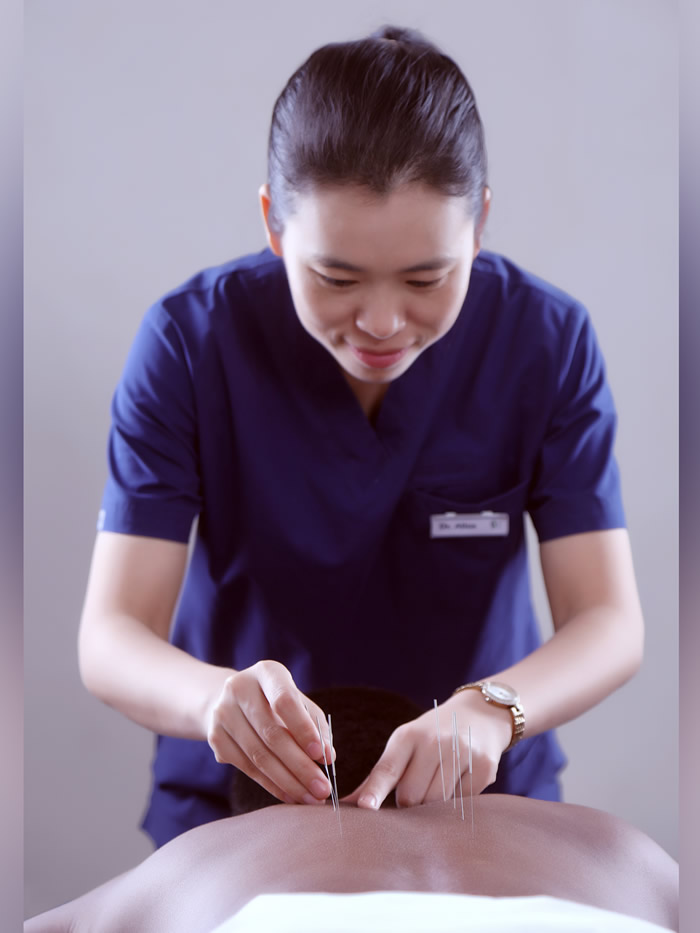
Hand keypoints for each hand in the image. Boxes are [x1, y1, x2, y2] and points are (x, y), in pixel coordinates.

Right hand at [206, 660, 333, 805]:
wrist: (231, 700)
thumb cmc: (276, 701)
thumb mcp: (299, 703)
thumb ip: (316, 726)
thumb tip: (327, 756)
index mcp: (267, 672)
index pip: (284, 700)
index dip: (303, 729)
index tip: (321, 756)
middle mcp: (239, 688)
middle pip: (271, 733)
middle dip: (300, 766)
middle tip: (322, 789)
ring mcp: (223, 713)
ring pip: (258, 755)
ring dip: (288, 782)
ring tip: (311, 797)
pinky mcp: (215, 737)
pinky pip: (246, 767)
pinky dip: (271, 785)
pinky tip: (290, 795)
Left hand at [342, 690, 512, 808]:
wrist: (479, 716)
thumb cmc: (432, 736)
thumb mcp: (405, 744)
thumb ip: (380, 775)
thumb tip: (349, 804)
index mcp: (409, 735)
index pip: (387, 768)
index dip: (375, 790)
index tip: (365, 808)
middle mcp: (435, 742)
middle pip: (410, 796)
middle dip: (409, 801)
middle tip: (417, 787)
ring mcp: (461, 753)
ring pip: (435, 803)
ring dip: (432, 805)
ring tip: (437, 783)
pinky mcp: (483, 768)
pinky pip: (461, 803)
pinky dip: (457, 800)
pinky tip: (459, 780)